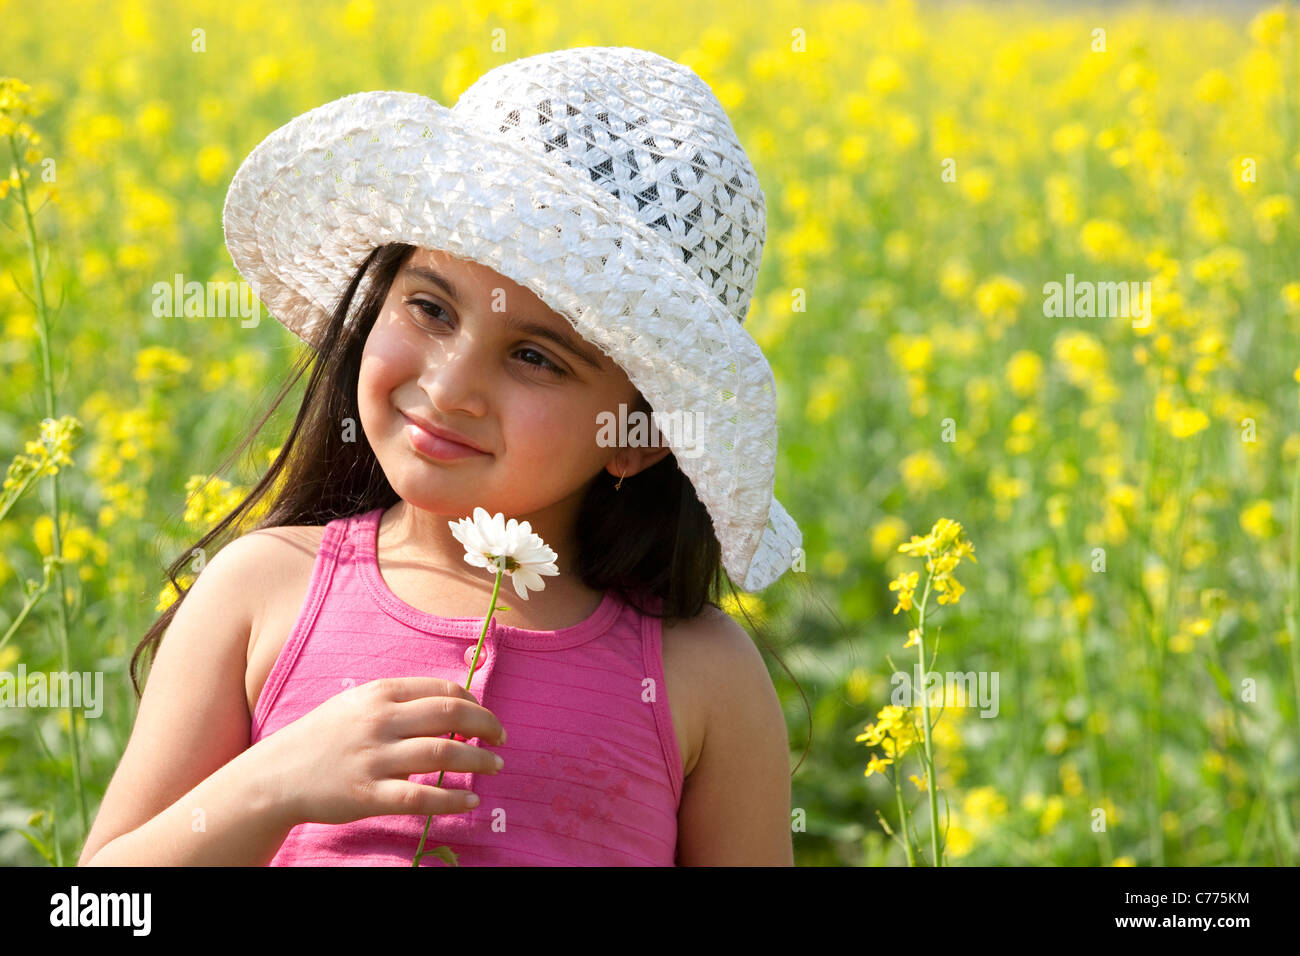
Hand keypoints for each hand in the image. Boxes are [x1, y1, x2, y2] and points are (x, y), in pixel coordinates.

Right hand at [258, 676, 505, 825]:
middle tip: (501, 740)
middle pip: (451, 717)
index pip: (444, 692)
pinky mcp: (368, 795)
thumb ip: (401, 701)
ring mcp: (374, 758)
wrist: (277, 775)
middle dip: (486, 727)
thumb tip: (454, 706)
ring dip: (478, 761)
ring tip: (495, 767)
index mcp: (381, 693)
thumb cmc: (326, 737)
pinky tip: (471, 801)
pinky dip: (453, 800)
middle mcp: (380, 721)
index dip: (475, 705)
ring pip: (443, 755)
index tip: (487, 719)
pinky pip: (421, 798)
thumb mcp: (359, 704)